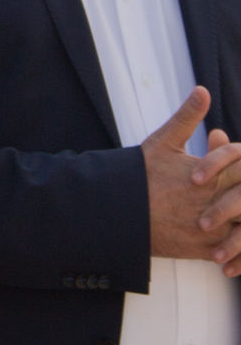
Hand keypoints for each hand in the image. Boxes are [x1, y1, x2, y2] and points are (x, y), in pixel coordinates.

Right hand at [144, 88, 240, 262]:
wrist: (115, 211)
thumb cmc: (138, 175)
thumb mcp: (163, 142)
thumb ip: (187, 118)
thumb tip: (202, 91)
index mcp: (214, 176)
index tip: (238, 168)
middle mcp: (218, 203)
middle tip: (240, 192)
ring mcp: (213, 228)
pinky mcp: (204, 249)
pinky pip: (236, 253)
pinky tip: (237, 246)